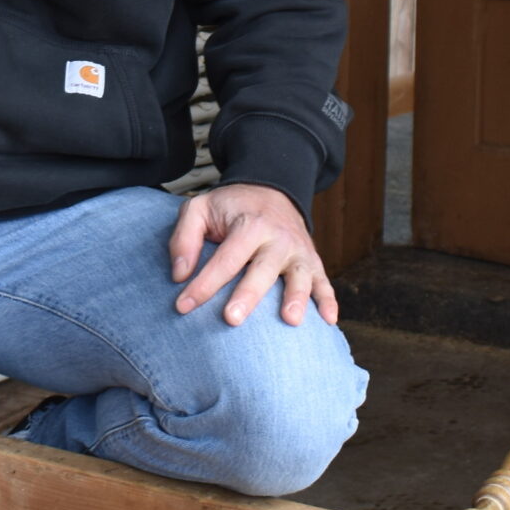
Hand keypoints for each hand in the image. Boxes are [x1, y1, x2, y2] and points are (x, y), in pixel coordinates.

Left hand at [168, 183, 337, 326]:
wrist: (271, 189)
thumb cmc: (231, 207)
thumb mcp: (200, 209)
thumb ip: (184, 238)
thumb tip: (180, 275)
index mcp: (248, 224)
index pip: (224, 259)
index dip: (203, 284)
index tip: (183, 306)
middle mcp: (277, 238)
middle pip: (262, 270)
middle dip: (247, 295)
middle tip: (231, 319)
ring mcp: (298, 250)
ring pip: (300, 276)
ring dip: (296, 298)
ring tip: (290, 321)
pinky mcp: (312, 260)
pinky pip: (324, 281)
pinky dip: (329, 300)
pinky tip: (329, 321)